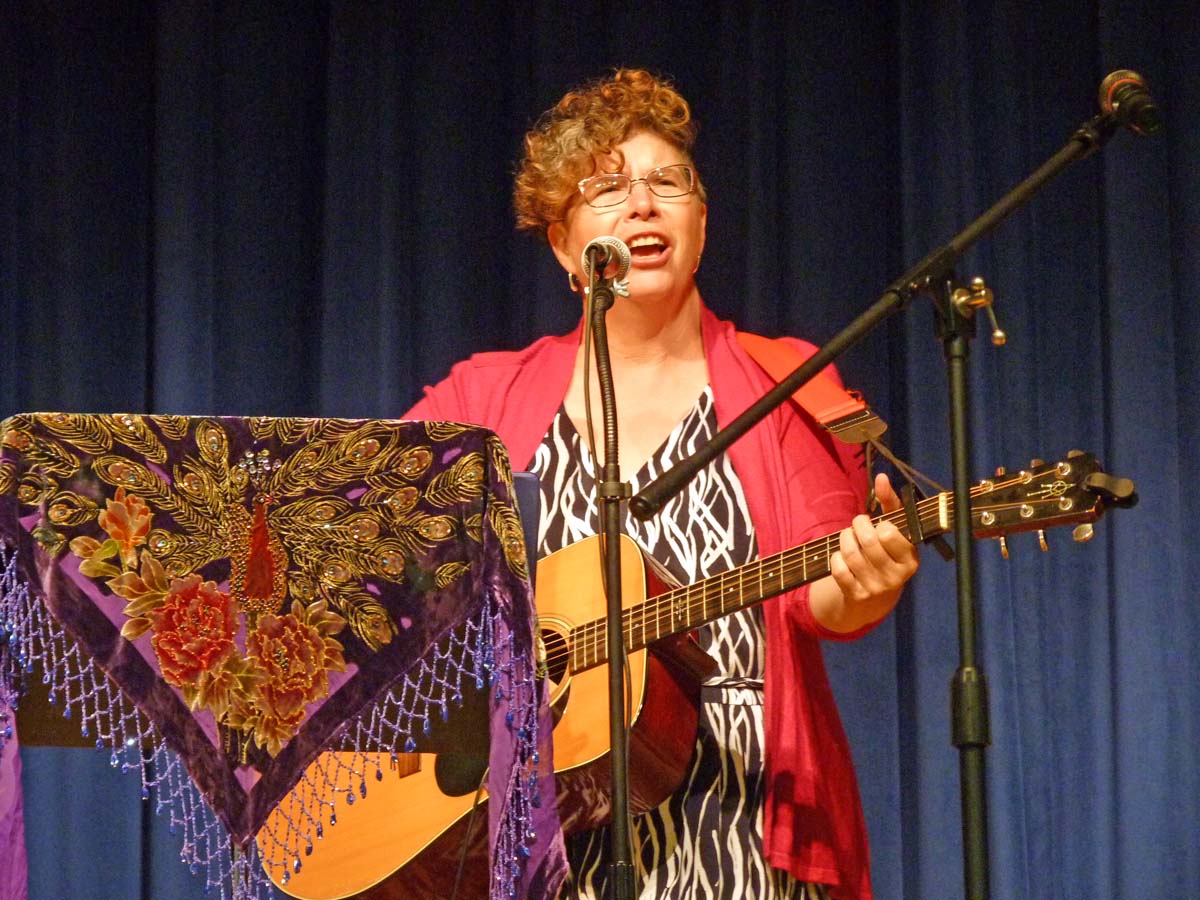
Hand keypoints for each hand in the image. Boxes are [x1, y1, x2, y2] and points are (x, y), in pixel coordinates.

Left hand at [812, 473, 919, 633]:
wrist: (873, 600)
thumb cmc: (885, 555)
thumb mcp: (894, 532)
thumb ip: (890, 504)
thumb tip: (881, 477)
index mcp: (910, 559)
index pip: (889, 534)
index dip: (878, 524)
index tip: (877, 523)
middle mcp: (896, 577)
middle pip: (868, 541)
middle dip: (858, 525)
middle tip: (857, 524)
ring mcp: (876, 588)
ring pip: (851, 554)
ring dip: (844, 539)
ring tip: (847, 536)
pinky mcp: (856, 596)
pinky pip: (839, 570)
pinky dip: (835, 557)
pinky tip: (840, 556)